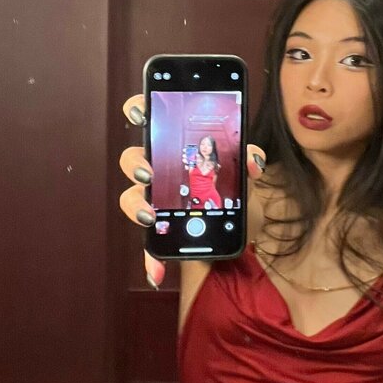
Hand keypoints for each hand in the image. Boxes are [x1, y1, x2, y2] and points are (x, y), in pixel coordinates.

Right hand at [119, 93, 266, 287]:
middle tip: (149, 174)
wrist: (240, 222)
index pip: (148, 117)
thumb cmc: (231, 183)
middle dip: (136, 164)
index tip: (142, 113)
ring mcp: (155, 199)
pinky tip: (156, 273)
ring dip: (135, 205)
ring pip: (131, 197)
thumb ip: (245, 159)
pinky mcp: (161, 229)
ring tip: (150, 216)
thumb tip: (252, 161)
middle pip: (132, 159)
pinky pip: (148, 244)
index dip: (138, 109)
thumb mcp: (242, 169)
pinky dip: (151, 259)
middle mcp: (157, 168)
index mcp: (173, 144)